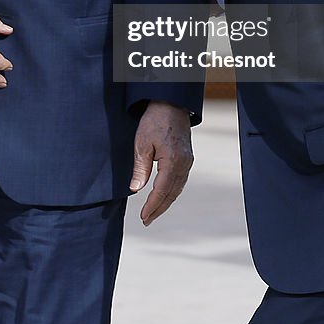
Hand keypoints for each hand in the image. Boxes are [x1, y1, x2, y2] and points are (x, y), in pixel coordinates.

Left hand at [129, 101, 193, 225]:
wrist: (171, 103)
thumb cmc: (155, 121)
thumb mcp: (142, 144)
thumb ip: (140, 168)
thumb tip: (135, 190)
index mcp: (173, 161)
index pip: (162, 190)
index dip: (152, 206)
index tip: (143, 217)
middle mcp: (184, 164)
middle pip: (172, 193)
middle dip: (159, 208)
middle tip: (147, 221)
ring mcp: (188, 161)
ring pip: (177, 188)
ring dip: (165, 202)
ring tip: (153, 213)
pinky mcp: (187, 158)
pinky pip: (180, 180)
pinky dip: (171, 191)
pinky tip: (163, 196)